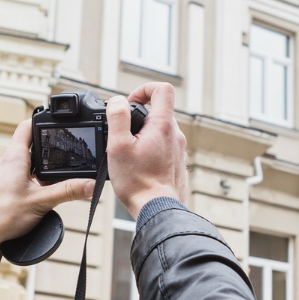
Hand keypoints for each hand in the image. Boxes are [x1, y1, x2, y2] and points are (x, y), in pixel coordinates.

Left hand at [0, 120, 95, 258]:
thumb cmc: (0, 216)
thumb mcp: (41, 203)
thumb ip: (67, 192)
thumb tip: (89, 184)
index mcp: (14, 158)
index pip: (27, 126)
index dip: (42, 121)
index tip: (55, 123)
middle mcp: (4, 162)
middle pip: (27, 146)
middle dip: (45, 152)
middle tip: (61, 159)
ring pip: (21, 164)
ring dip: (35, 170)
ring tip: (48, 184)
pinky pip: (13, 178)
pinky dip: (25, 183)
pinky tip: (32, 198)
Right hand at [107, 82, 188, 219]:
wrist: (157, 210)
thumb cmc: (137, 181)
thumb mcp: (118, 145)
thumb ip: (118, 117)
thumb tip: (118, 101)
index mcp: (163, 125)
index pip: (162, 89)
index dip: (144, 89)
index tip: (130, 104)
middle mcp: (176, 135)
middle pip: (160, 111)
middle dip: (140, 117)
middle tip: (123, 133)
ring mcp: (180, 150)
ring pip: (161, 131)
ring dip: (145, 135)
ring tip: (129, 153)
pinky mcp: (178, 164)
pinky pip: (165, 148)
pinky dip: (151, 150)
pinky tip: (139, 166)